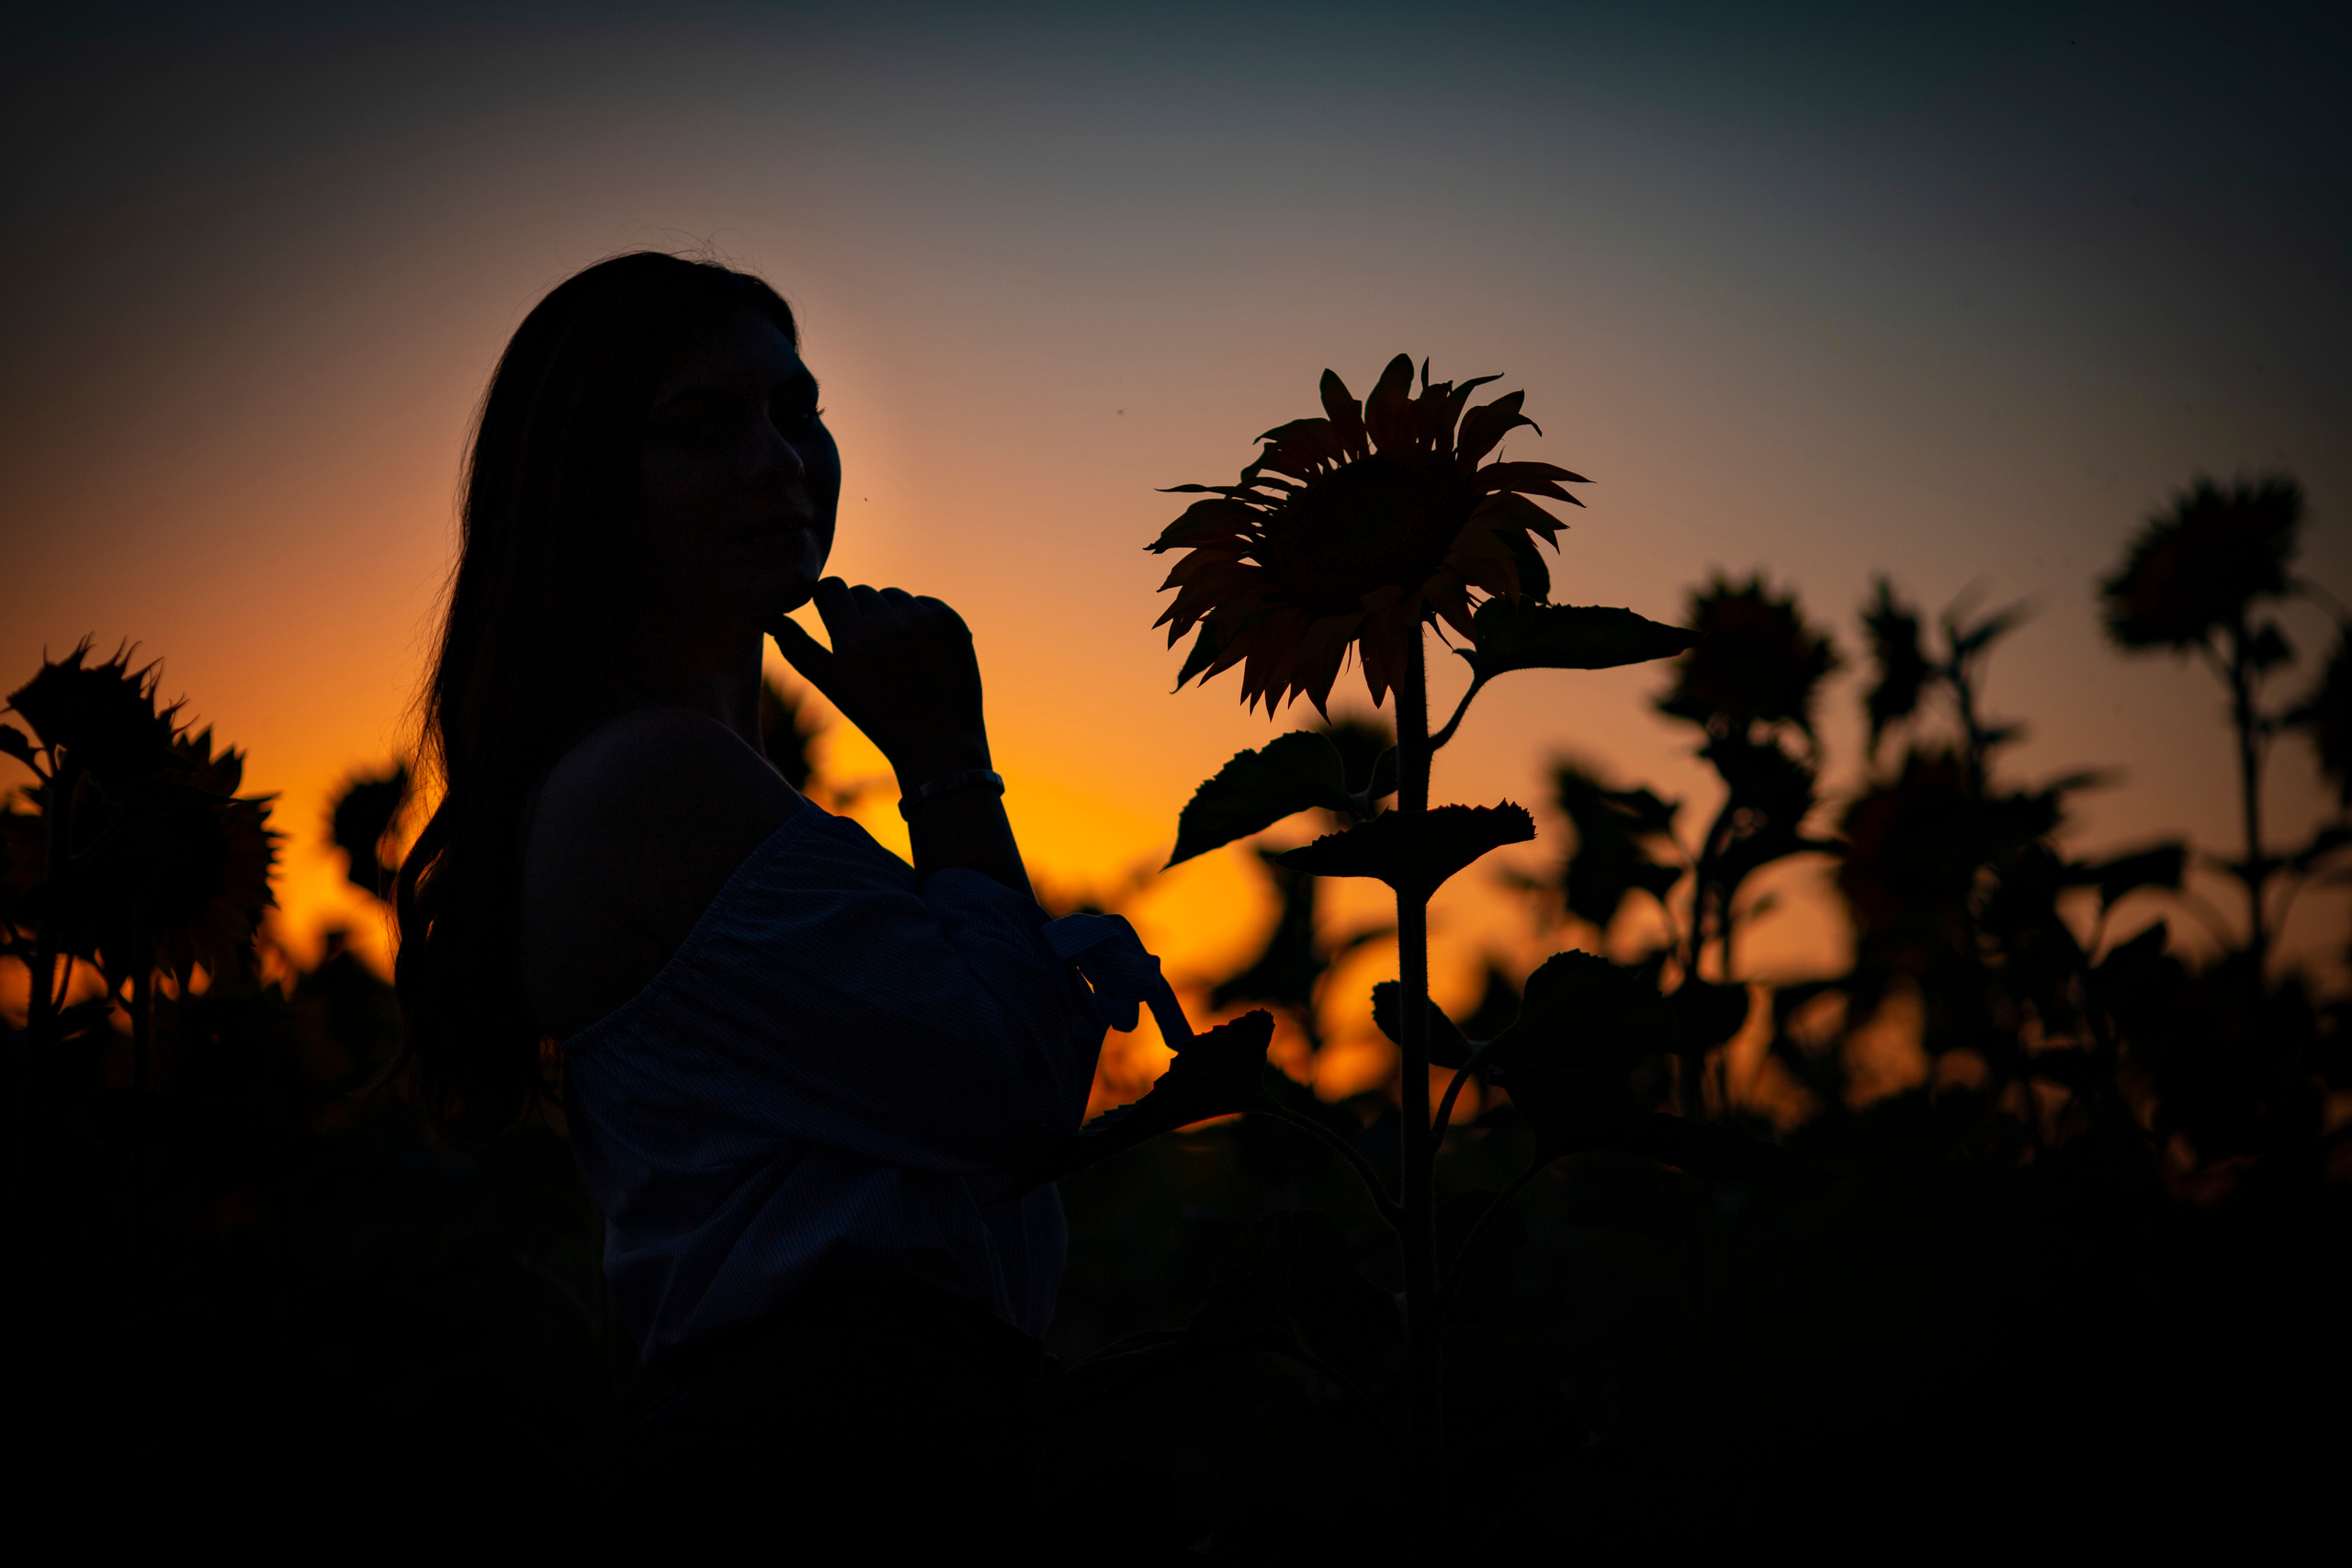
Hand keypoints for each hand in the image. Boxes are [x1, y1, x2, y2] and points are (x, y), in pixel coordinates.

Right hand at [768, 579, 989, 788]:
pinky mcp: (952, 623)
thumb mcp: (831, 685)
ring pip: (894, 596)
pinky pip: (926, 604)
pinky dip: (923, 622)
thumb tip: (766, 614)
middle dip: (861, 615)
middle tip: (871, 653)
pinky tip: (925, 655)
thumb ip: (795, 647)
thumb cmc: (878, 716)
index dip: (830, 600)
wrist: (939, 743)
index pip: (831, 588)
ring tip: (899, 657)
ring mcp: (924, 622)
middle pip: (862, 593)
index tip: (833, 616)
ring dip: (891, 616)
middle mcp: (889, 625)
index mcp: (853, 641)